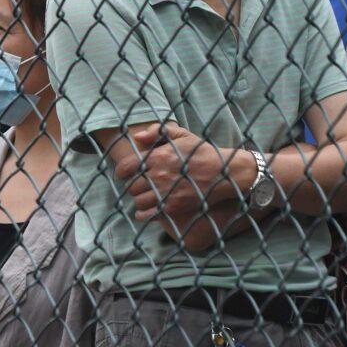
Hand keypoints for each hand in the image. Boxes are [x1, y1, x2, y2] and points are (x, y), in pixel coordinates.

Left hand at [115, 124, 252, 221]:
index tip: (123, 174)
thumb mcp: (182, 135)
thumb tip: (136, 137)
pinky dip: (143, 214)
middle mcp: (159, 175)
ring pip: (138, 201)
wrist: (226, 172)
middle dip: (132, 185)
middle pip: (131, 186)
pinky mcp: (174, 207)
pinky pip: (149, 214)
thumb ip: (157, 132)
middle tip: (138, 185)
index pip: (126, 167)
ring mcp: (166, 192)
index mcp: (157, 157)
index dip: (121, 172)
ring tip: (143, 196)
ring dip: (138, 199)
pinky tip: (145, 211)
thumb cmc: (202, 152)